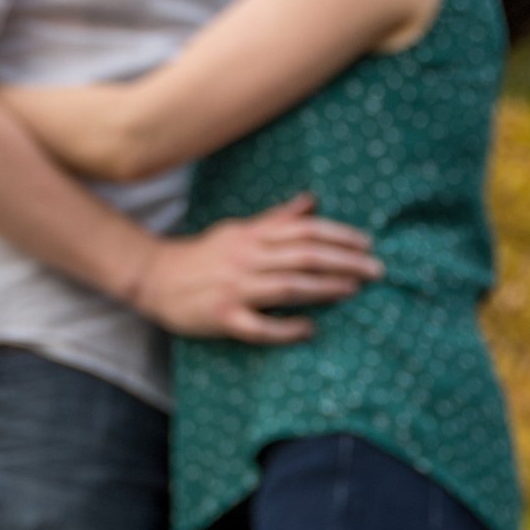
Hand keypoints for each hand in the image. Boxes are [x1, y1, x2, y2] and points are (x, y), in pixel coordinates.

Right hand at [132, 194, 379, 345]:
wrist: (154, 277)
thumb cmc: (203, 255)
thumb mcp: (239, 230)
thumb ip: (276, 219)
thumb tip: (312, 200)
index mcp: (252, 236)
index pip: (304, 230)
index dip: (339, 234)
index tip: (367, 243)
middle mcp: (246, 259)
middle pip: (303, 256)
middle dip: (344, 261)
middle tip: (376, 270)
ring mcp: (234, 289)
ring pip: (287, 287)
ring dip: (324, 288)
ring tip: (353, 290)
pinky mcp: (222, 318)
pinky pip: (259, 326)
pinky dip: (286, 329)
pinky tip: (309, 329)